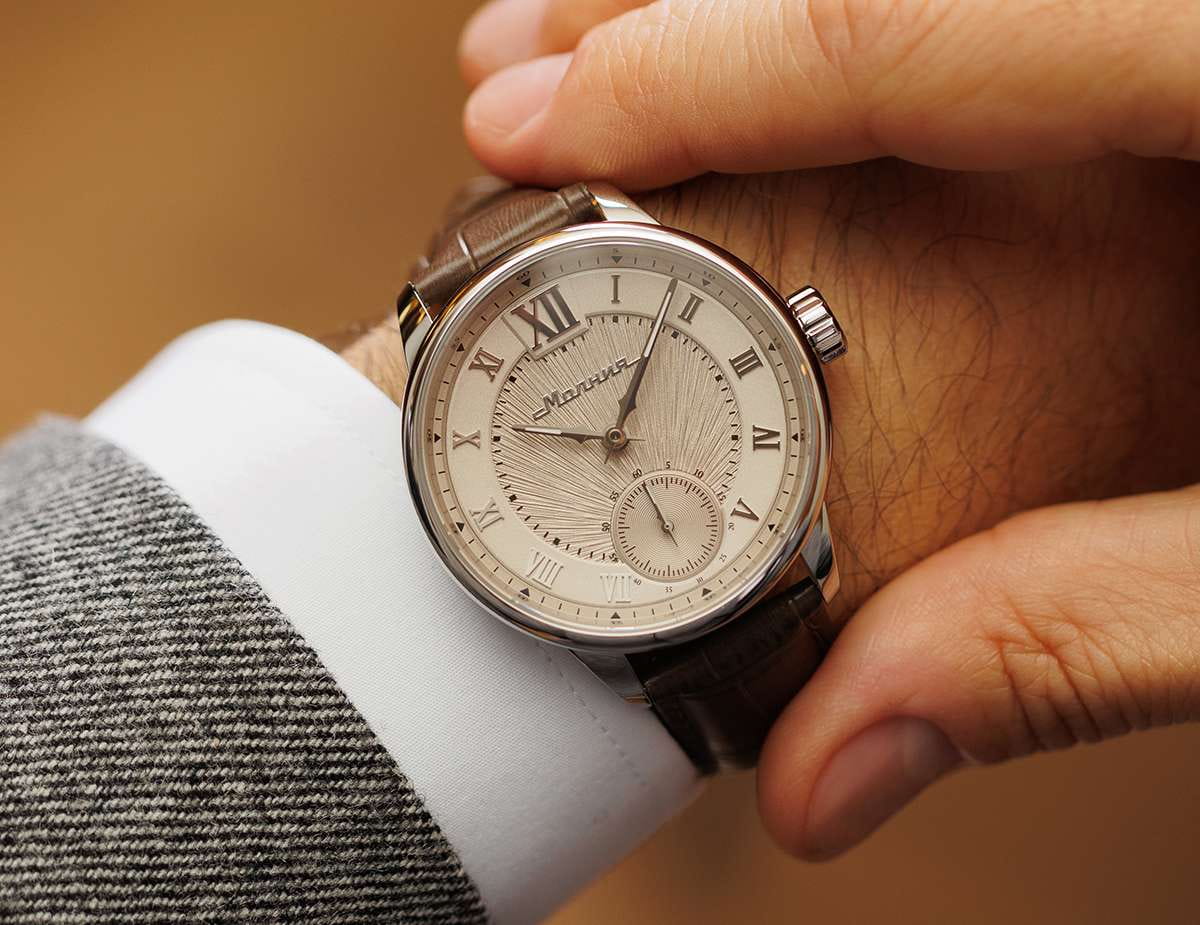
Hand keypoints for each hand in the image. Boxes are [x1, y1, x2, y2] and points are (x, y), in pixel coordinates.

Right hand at [456, 0, 1199, 860]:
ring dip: (778, 24)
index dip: (689, 69)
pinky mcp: (1194, 53)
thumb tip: (838, 765)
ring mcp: (1190, 27)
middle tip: (526, 73)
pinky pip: (1020, 26)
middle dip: (690, 24)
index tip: (519, 116)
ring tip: (627, 58)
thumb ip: (1083, 632)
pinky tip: (828, 101)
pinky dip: (894, 52)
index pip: (905, 28)